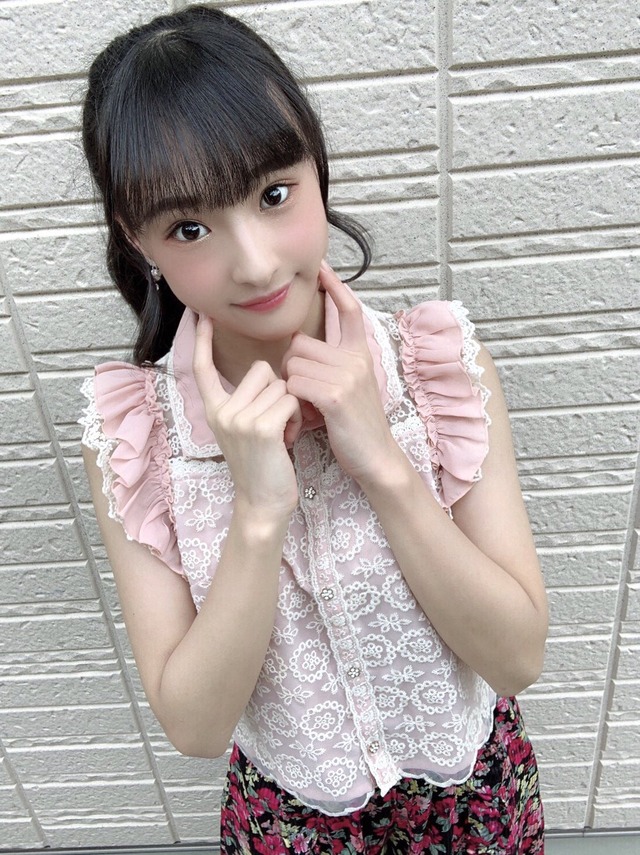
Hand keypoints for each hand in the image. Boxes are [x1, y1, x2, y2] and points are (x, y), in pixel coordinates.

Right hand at [193, 315, 301, 517]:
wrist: (262, 503)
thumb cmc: (262, 465)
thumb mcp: (243, 430)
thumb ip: (245, 403)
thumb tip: (266, 373)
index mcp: (214, 410)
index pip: (203, 367)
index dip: (201, 340)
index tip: (200, 315)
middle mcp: (221, 411)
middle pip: (261, 369)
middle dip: (279, 391)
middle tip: (275, 423)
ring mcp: (239, 419)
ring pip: (281, 385)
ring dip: (291, 407)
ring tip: (281, 435)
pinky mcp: (261, 428)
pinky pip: (291, 400)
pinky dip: (297, 418)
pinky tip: (288, 440)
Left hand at [283, 262, 399, 484]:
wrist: (375, 456)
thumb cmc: (356, 423)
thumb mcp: (352, 385)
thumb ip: (335, 362)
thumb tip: (302, 344)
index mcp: (361, 353)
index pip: (349, 310)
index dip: (336, 286)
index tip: (323, 266)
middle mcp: (357, 359)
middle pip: (300, 343)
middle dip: (292, 366)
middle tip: (304, 390)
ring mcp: (347, 376)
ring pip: (293, 364)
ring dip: (292, 386)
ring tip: (309, 405)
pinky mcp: (335, 395)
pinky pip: (295, 383)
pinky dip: (293, 400)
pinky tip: (307, 413)